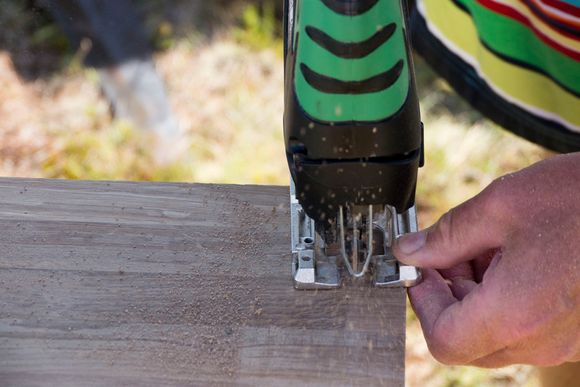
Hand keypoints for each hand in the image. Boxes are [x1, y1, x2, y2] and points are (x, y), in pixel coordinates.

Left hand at [394, 153, 579, 366]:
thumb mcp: (499, 207)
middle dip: (447, 296)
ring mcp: (565, 340)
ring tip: (485, 245)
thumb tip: (409, 251)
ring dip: (476, 294)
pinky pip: (526, 327)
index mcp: (514, 315)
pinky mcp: (578, 331)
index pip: (443, 341)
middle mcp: (541, 339)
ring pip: (495, 334)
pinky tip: (512, 255)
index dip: (423, 303)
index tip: (421, 270)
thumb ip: (446, 237)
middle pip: (467, 340)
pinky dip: (505, 298)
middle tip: (447, 252)